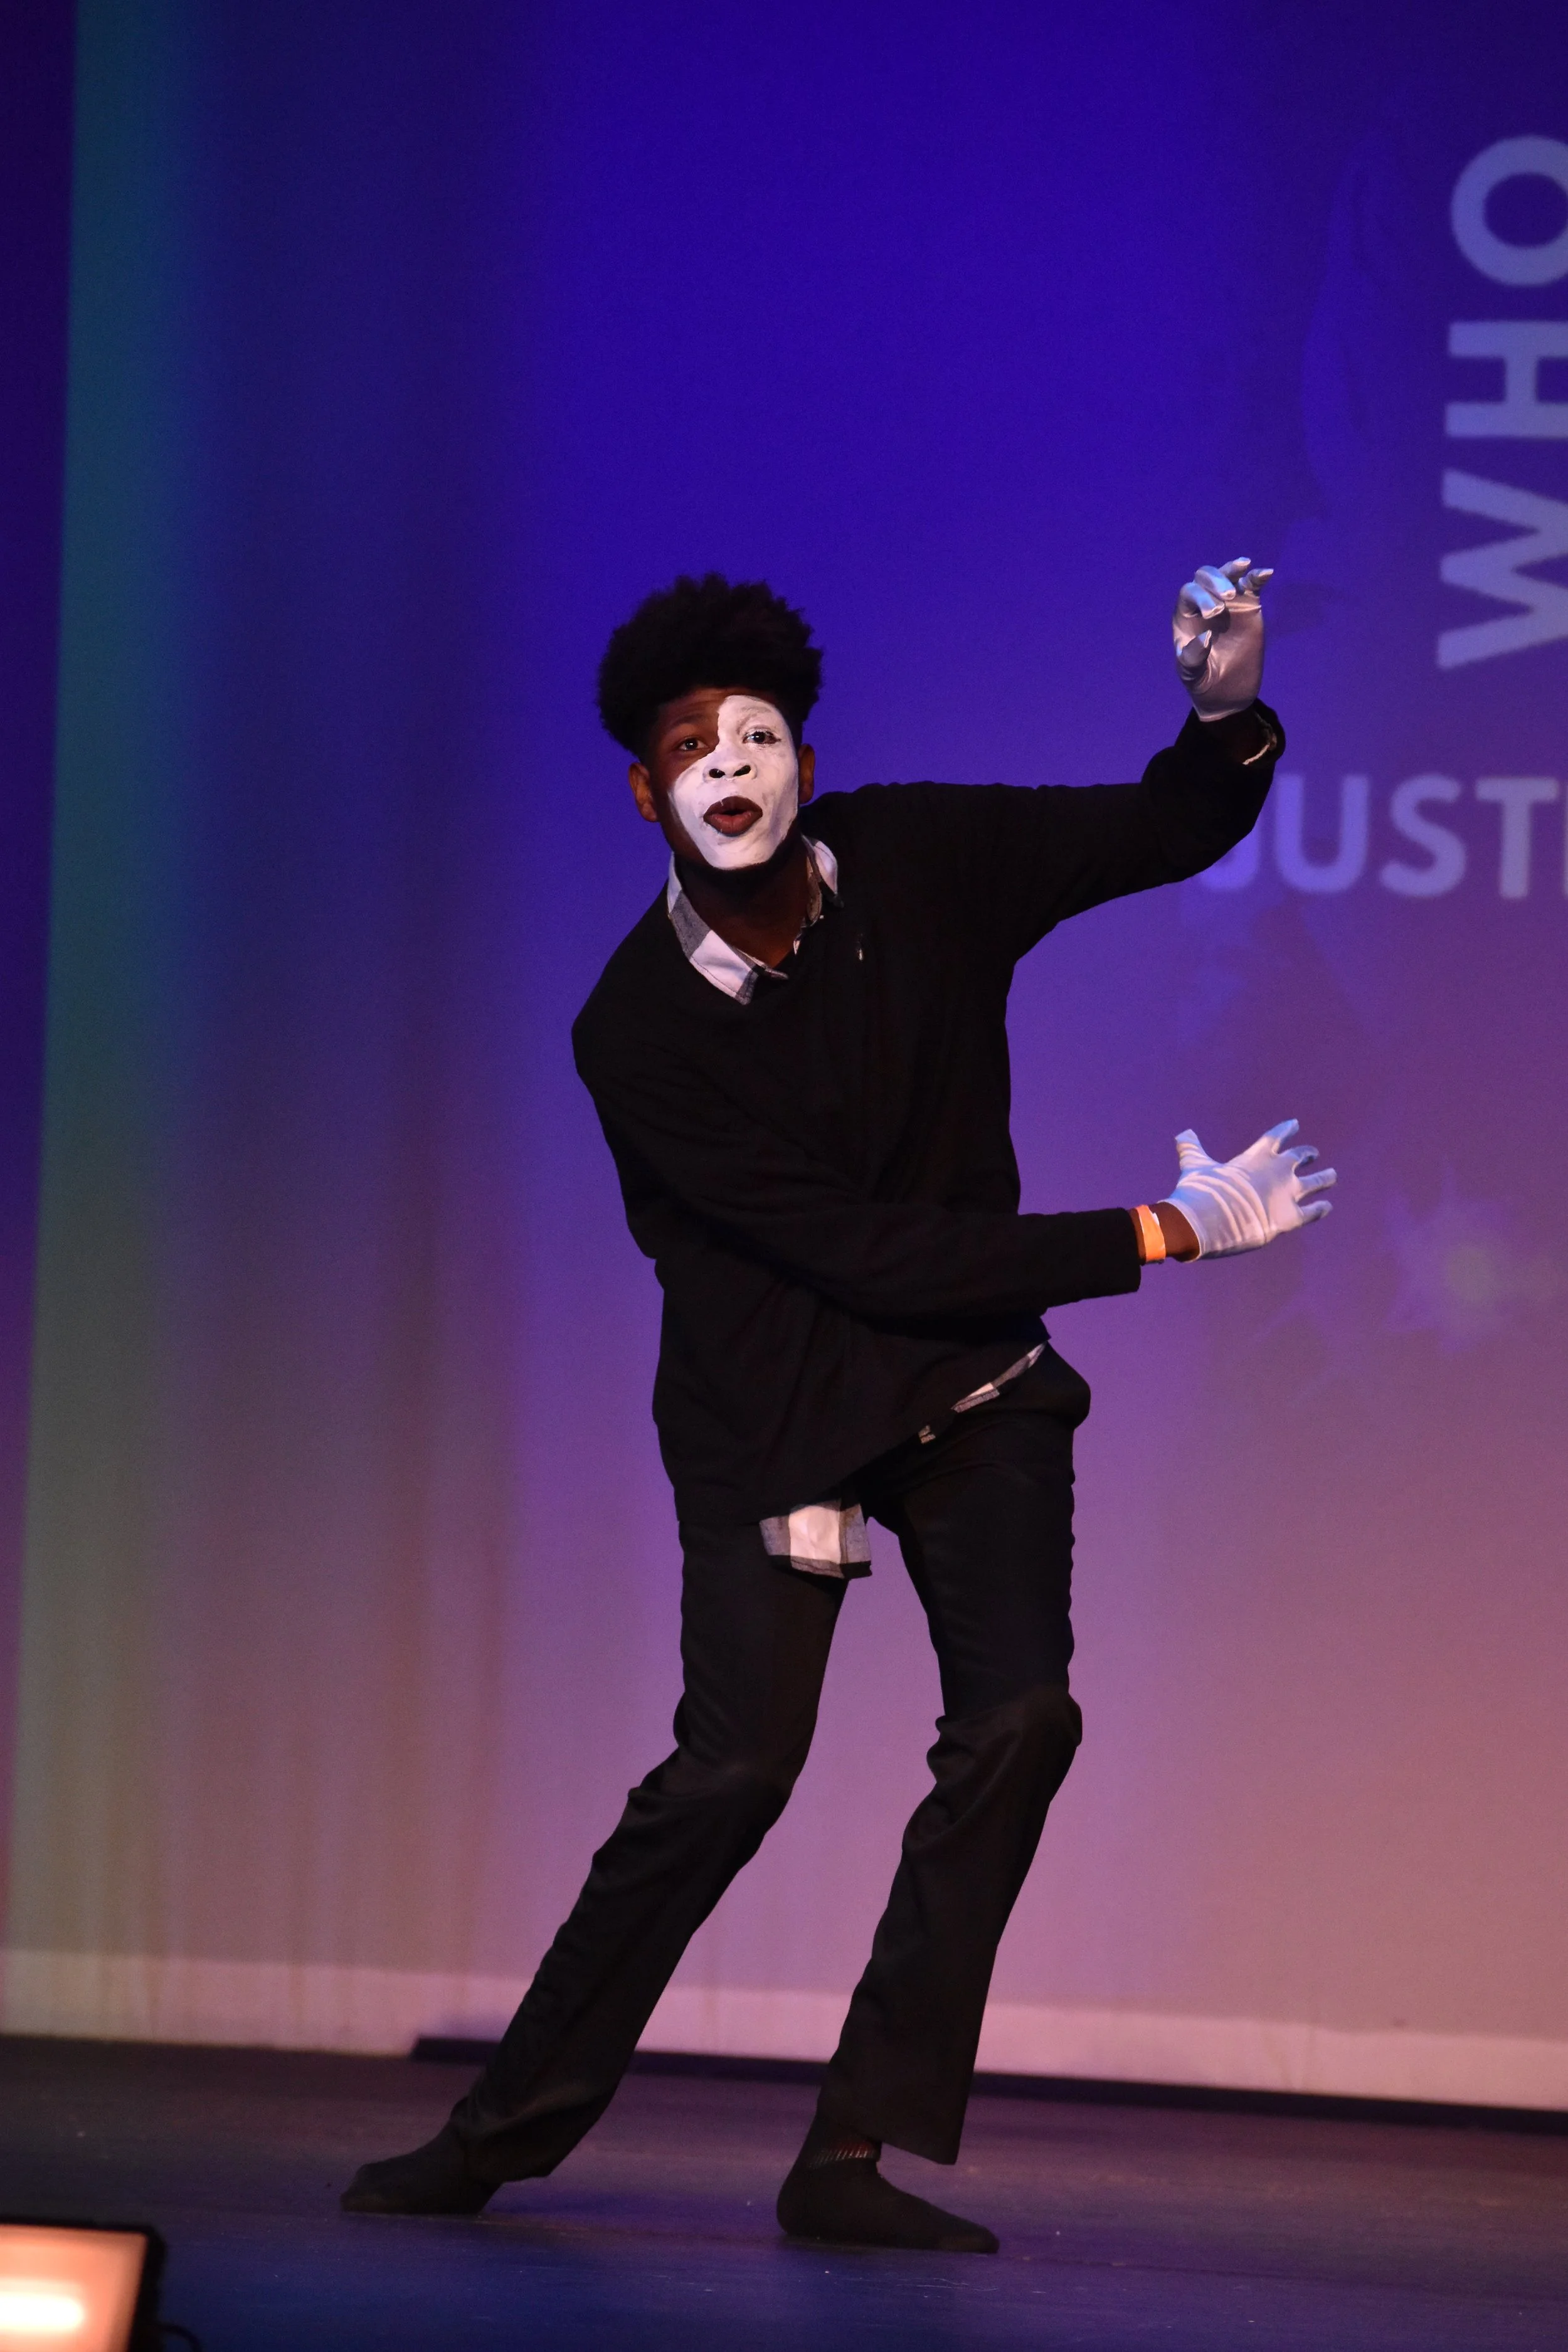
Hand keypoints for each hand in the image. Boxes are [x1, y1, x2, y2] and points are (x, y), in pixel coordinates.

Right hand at [1160, 1119, 1334, 1258]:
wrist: (1207, 1221)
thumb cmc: (1200, 1191)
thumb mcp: (1195, 1166)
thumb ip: (1192, 1149)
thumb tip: (1182, 1133)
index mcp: (1257, 1155)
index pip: (1277, 1136)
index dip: (1287, 1130)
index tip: (1295, 1124)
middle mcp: (1279, 1170)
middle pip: (1301, 1157)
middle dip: (1307, 1155)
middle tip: (1312, 1154)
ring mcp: (1288, 1194)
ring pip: (1317, 1181)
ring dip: (1325, 1178)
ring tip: (1331, 1176)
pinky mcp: (1292, 1218)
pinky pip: (1314, 1212)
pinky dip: (1321, 1209)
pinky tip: (1326, 1206)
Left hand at [1173, 557, 1271, 719]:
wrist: (1227, 692)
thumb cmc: (1203, 681)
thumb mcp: (1192, 674)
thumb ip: (1193, 657)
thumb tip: (1205, 637)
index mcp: (1186, 616)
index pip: (1189, 593)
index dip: (1201, 597)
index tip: (1214, 613)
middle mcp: (1205, 603)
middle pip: (1205, 577)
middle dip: (1216, 581)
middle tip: (1227, 598)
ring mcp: (1227, 602)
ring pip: (1227, 574)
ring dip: (1233, 570)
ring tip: (1244, 568)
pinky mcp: (1248, 605)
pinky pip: (1252, 584)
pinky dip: (1257, 576)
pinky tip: (1266, 573)